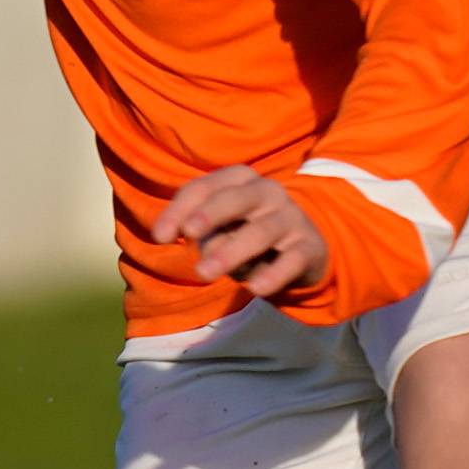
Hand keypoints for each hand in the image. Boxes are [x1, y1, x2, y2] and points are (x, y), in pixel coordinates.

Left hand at [152, 165, 332, 302]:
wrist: (302, 249)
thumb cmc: (246, 232)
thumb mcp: (220, 227)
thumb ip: (201, 230)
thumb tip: (185, 241)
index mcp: (240, 179)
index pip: (204, 187)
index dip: (180, 209)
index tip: (159, 237)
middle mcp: (268, 192)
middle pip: (236, 199)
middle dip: (211, 215)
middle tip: (189, 235)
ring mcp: (291, 217)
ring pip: (261, 232)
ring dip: (231, 252)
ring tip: (204, 273)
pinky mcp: (309, 246)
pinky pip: (292, 260)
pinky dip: (274, 274)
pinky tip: (255, 288)